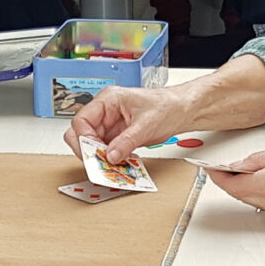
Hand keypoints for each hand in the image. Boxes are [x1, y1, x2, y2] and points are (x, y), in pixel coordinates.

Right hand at [65, 84, 194, 163]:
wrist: (183, 110)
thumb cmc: (167, 106)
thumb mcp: (147, 124)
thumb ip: (127, 141)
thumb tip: (111, 155)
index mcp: (108, 100)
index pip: (82, 119)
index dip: (83, 138)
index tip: (92, 152)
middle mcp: (106, 112)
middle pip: (82, 133)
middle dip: (87, 149)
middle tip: (96, 162)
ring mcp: (111, 125)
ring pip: (92, 144)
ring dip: (98, 156)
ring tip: (108, 166)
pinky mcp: (118, 137)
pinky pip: (106, 150)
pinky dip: (108, 159)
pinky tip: (116, 164)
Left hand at [209, 139, 264, 219]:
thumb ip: (262, 159)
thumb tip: (239, 164)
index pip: (235, 186)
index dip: (218, 177)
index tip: (209, 168)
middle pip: (240, 194)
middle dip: (229, 179)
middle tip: (221, 165)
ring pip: (250, 198)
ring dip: (242, 185)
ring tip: (240, 168)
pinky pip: (263, 201)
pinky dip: (256, 190)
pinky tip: (258, 177)